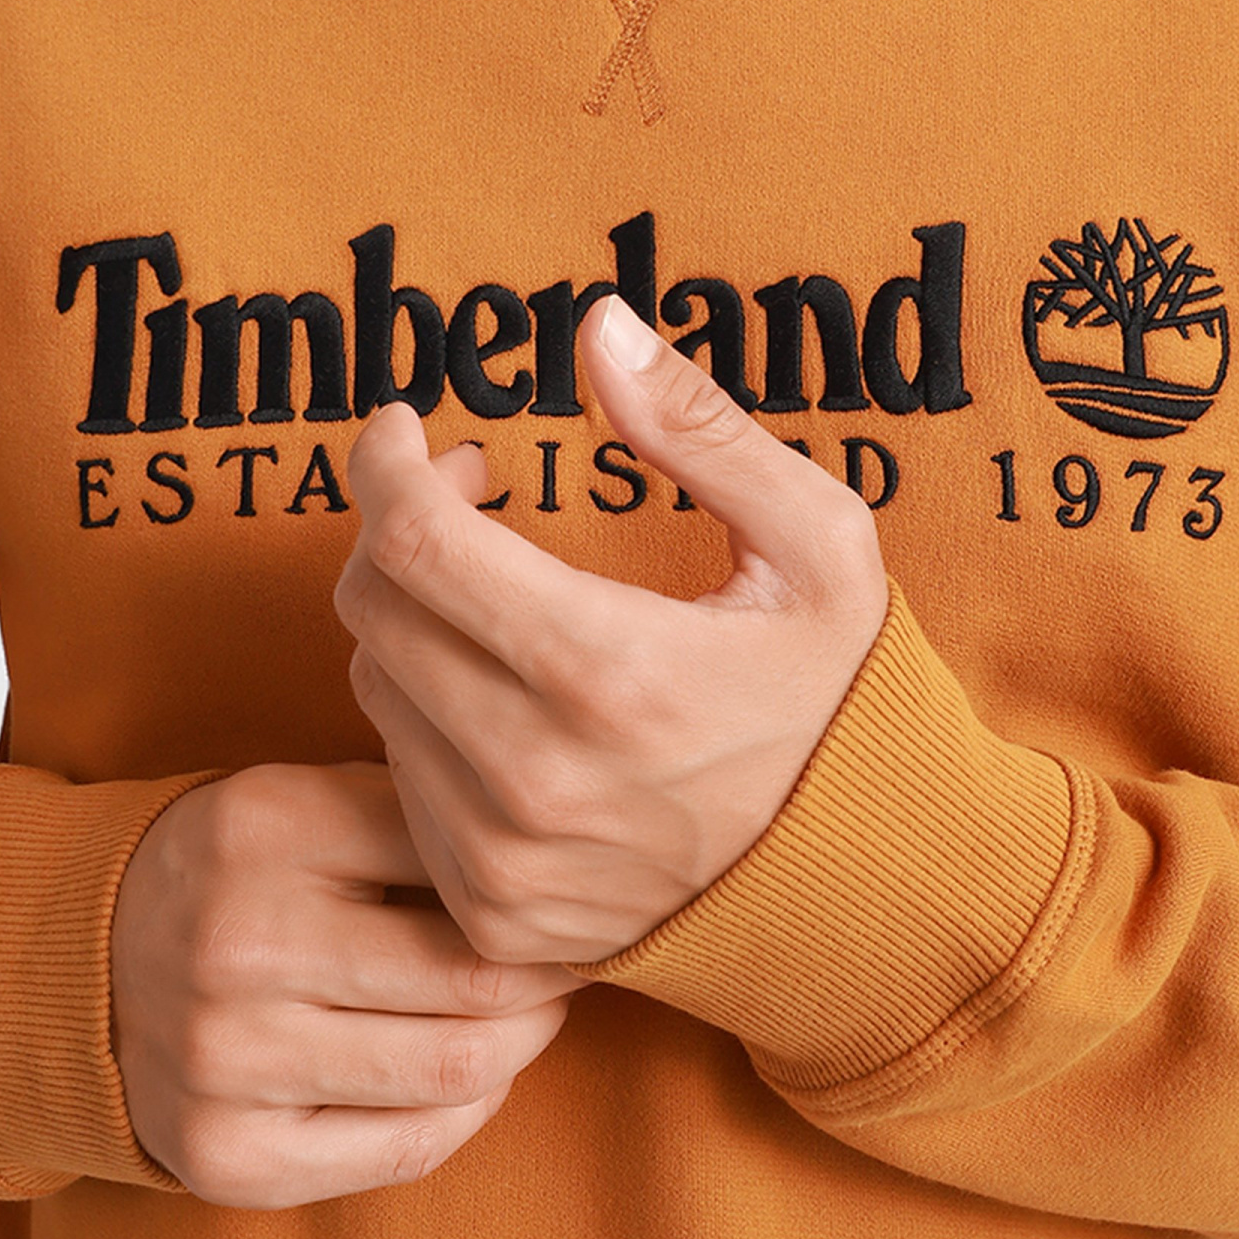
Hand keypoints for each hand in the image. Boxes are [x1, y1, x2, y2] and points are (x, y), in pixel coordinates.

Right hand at [110, 759, 587, 1207]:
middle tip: (570, 964)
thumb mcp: (309, 800)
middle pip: (478, 980)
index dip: (539, 887)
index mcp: (267, 827)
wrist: (81, 968)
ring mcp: (226, 1061)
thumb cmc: (242, 875)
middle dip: (552, 978)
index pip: (465, 864)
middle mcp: (239, 944)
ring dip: (522, 1043)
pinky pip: (410, 1149)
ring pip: (457, 1071)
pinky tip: (465, 1073)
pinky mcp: (228, 1156)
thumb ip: (421, 816)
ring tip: (524, 1014)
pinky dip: (469, 1111)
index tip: (566, 895)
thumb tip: (562, 864)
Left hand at [332, 293, 889, 967]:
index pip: (413, 543)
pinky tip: (500, 695)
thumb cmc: (841, 696)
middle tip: (466, 492)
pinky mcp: (489, 912)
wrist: (864, 884)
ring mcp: (505, 858)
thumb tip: (598, 326)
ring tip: (494, 593)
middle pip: (374, 610)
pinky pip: (399, 781)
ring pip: (376, 691)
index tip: (399, 428)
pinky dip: (428, 717)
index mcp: (610, 673)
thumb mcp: (818, 542)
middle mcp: (538, 778)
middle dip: (396, 524)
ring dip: (413, 621)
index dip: (384, 462)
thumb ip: (701, 427)